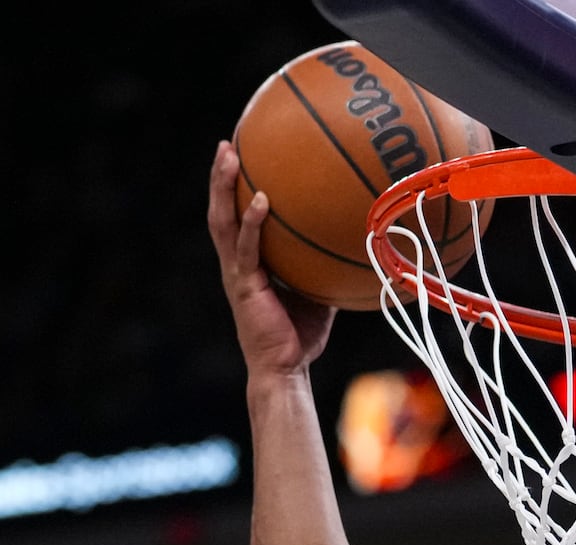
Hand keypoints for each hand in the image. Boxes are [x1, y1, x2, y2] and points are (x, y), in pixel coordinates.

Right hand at [207, 141, 334, 377]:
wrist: (284, 370)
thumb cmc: (300, 336)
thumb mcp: (317, 295)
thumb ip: (324, 270)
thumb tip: (353, 247)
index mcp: (248, 263)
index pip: (236, 219)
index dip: (235, 190)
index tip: (242, 158)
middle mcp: (236, 263)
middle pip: (221, 210)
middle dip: (221, 177)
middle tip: (227, 143)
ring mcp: (236, 273)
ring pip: (222, 221)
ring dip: (223, 187)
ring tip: (229, 155)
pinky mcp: (243, 286)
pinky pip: (247, 248)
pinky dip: (252, 223)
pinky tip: (259, 200)